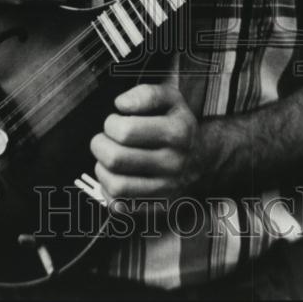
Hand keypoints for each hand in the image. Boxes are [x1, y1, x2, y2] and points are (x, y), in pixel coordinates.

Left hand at [90, 81, 201, 201]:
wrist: (202, 159)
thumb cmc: (177, 125)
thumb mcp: (170, 99)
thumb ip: (146, 94)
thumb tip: (122, 104)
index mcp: (177, 132)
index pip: (126, 131)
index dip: (111, 123)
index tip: (115, 121)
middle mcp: (174, 163)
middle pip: (116, 159)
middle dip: (100, 145)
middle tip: (105, 139)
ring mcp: (166, 189)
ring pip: (116, 185)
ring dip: (102, 168)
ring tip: (108, 157)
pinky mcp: (157, 207)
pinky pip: (120, 205)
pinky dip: (109, 190)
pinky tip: (116, 175)